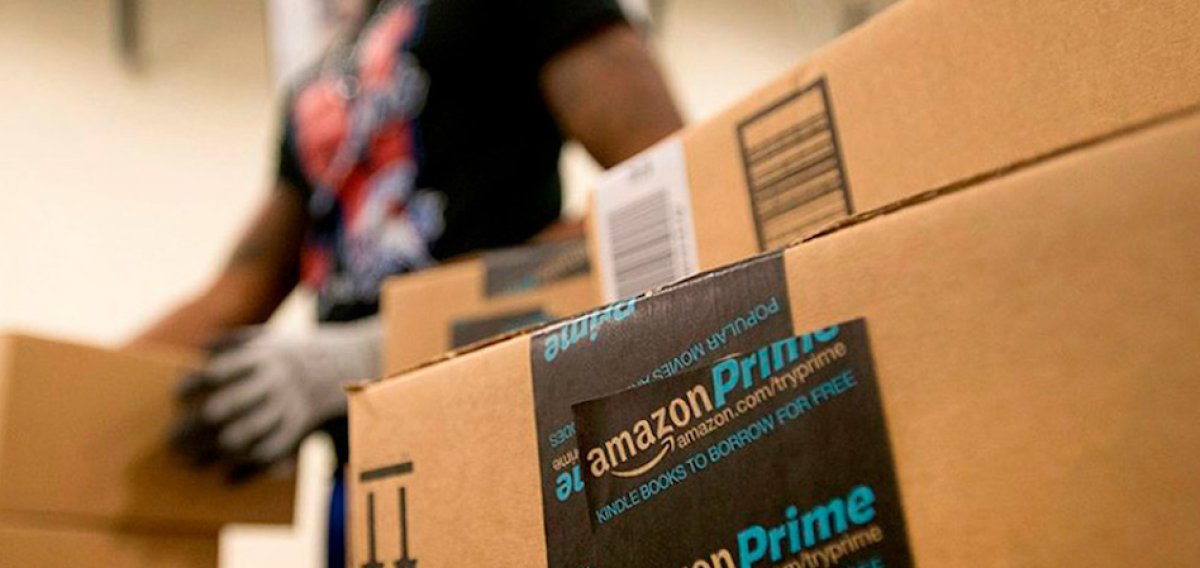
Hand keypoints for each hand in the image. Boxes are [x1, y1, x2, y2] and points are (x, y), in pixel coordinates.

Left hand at [170, 318, 379, 481]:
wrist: (346, 366)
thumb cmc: (296, 353)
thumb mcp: (270, 337)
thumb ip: (233, 340)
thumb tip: (198, 348)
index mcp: (262, 358)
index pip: (218, 372)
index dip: (194, 385)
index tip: (177, 396)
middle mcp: (272, 384)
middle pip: (224, 408)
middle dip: (194, 427)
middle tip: (170, 440)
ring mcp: (286, 408)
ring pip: (244, 435)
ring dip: (212, 451)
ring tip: (189, 461)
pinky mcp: (298, 429)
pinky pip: (270, 452)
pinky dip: (246, 467)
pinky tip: (224, 476)